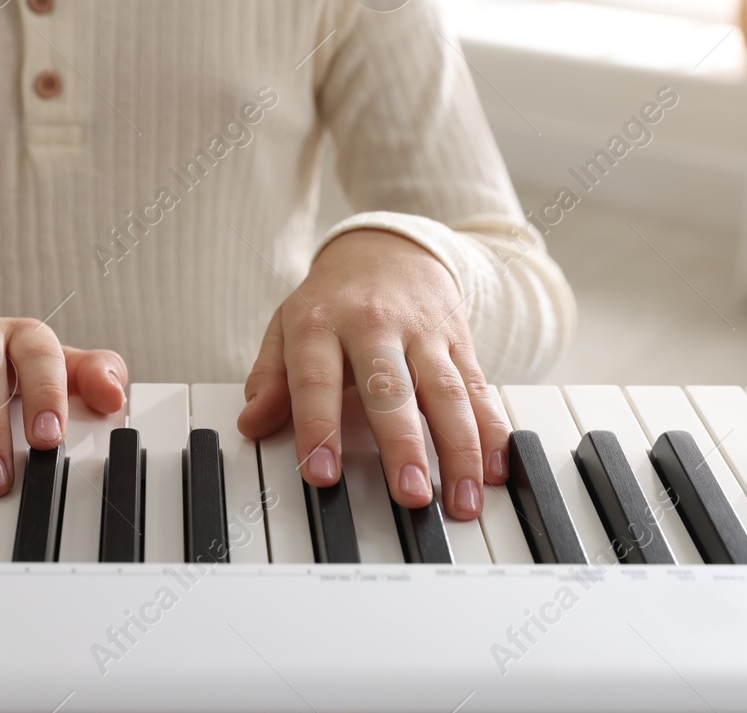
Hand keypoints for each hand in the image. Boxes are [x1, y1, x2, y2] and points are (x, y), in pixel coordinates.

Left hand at [237, 229, 508, 518]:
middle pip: (391, 387)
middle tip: (410, 495)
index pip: (316, 379)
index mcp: (321, 323)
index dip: (319, 427)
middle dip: (403, 444)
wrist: (388, 246)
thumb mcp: (286, 326)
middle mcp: (375, 325)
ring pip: (447, 392)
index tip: (322, 474)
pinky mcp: (460, 341)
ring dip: (459, 449)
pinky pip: (479, 388)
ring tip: (463, 501)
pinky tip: (496, 468)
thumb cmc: (332, 300)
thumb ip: (270, 378)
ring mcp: (423, 334)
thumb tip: (251, 423)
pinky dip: (492, 431)